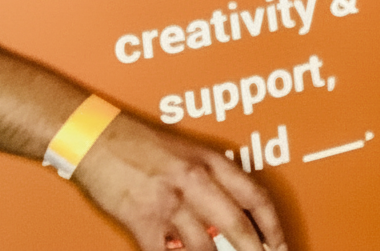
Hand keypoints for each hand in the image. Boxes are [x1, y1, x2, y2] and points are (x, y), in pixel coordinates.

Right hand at [75, 111, 285, 250]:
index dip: (273, 225)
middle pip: (236, 225)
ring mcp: (169, 203)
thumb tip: (227, 218)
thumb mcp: (187, 153)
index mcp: (210, 160)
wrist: (98, 139)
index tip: (280, 245)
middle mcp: (195, 180)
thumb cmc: (143, 143)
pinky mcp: (142, 221)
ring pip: (204, 247)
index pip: (255, 196)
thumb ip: (210, 180)